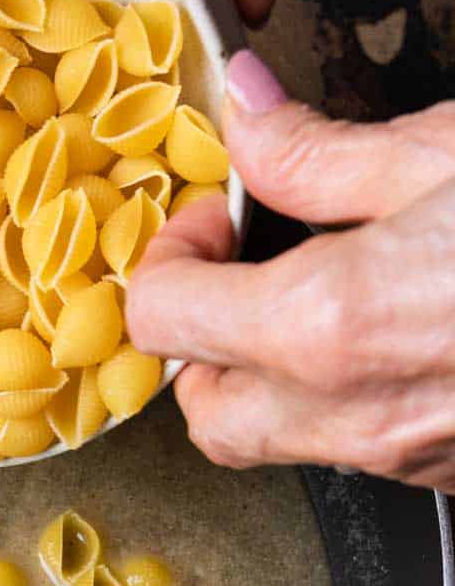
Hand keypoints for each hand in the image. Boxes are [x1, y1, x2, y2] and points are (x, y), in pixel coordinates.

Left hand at [126, 51, 454, 491]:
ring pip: (284, 444)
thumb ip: (318, 152)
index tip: (214, 221)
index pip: (160, 318)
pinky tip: (396, 339)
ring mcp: (406, 458)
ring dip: (275, 383)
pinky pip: (362, 451)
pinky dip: (351, 404)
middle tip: (247, 279)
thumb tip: (244, 112)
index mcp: (326, 327)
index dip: (171, 257)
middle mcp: (353, 415)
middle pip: (207, 415)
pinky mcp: (453, 472)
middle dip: (203, 349)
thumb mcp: (442, 153)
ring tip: (325, 303)